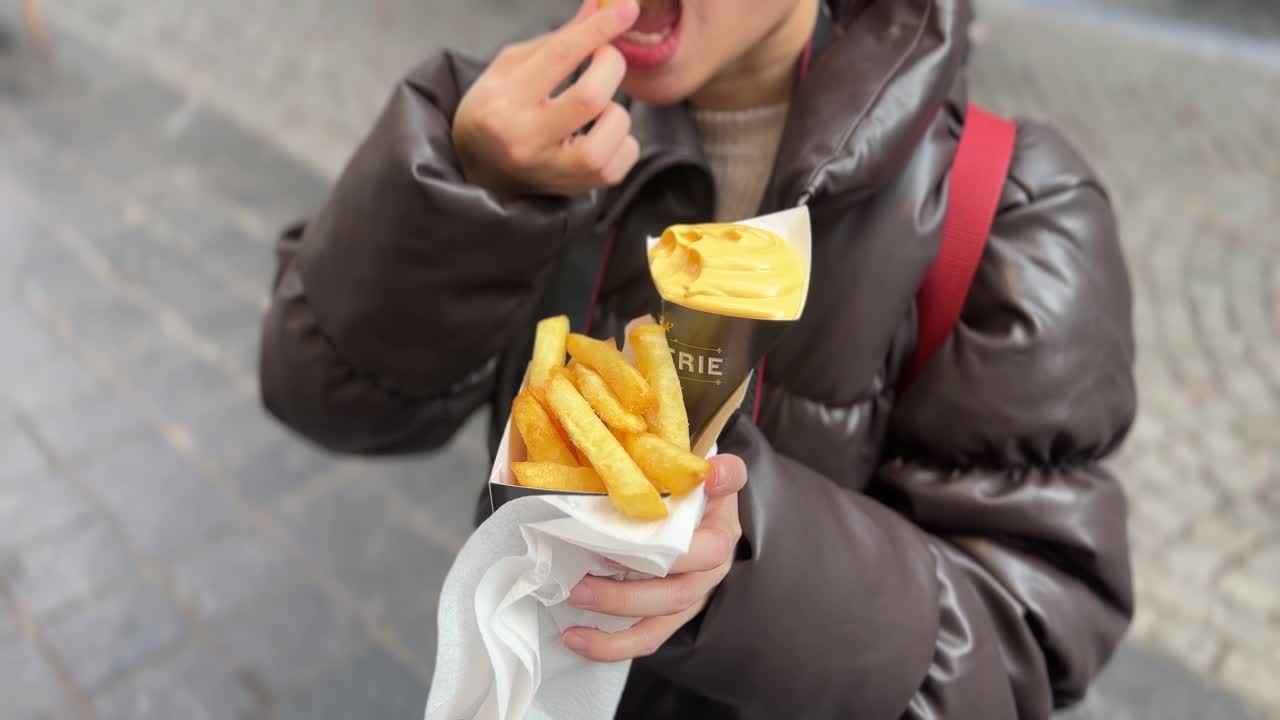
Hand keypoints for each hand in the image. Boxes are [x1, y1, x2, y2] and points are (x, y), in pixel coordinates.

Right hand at [452, 0, 641, 196]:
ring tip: (596, 108)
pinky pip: (623, 160)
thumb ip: (557, 41)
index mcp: (503, 104)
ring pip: (612, 133)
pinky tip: (600, 134)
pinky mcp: (578, 189)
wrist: (481, 171)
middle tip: (606, 57)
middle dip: (611, 65)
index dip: (597, 29)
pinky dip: (623, 140)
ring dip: (616, 109)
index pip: (559, 58)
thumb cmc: (496, 110)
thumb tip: (598, 8)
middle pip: (591, 98)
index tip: (625, 9)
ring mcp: (554, 171)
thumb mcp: (511, 68)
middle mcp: (527, 142)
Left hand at [561, 454, 747, 661]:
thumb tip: (698, 458)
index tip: (709, 475)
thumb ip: (678, 458)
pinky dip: (610, 644)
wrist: (686, 531)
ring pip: (665, 608)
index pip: (732, 486)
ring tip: (575, 594)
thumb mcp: (676, 476)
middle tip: (593, 556)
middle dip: (639, 565)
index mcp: (719, 512)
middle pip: (690, 562)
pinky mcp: (673, 617)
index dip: (724, 481)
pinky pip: (647, 637)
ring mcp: (696, 591)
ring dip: (617, 604)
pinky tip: (574, 637)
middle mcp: (716, 557)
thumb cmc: (672, 503)